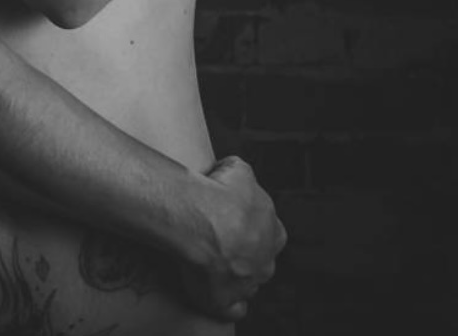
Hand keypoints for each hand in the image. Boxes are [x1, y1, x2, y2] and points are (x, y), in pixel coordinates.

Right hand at [178, 155, 286, 322]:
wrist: (204, 220)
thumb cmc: (221, 195)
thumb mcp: (239, 170)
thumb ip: (243, 176)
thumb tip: (236, 173)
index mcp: (273, 231)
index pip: (272, 232)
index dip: (254, 227)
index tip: (237, 219)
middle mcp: (266, 260)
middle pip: (261, 260)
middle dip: (247, 253)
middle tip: (223, 240)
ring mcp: (248, 284)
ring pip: (247, 283)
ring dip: (234, 275)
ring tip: (211, 260)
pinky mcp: (226, 301)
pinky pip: (232, 309)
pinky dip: (227, 305)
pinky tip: (215, 294)